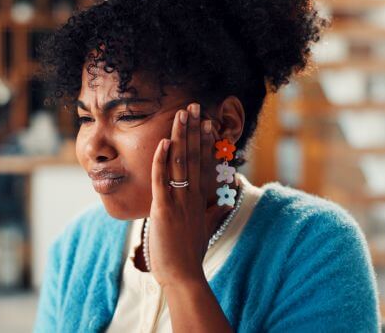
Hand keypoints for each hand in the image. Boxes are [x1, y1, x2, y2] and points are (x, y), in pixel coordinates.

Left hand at [148, 103, 233, 288]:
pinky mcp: (164, 209)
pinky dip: (163, 160)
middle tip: (195, 106)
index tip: (206, 122)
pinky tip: (164, 142)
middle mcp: (192, 196)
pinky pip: (163, 180)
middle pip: (194, 156)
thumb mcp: (203, 230)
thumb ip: (211, 214)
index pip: (203, 163)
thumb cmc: (190, 256)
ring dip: (181, 136)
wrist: (185, 276)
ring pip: (181, 162)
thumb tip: (221, 205)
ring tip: (182, 113)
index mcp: (199, 199)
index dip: (204, 141)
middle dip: (194, 130)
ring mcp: (179, 201)